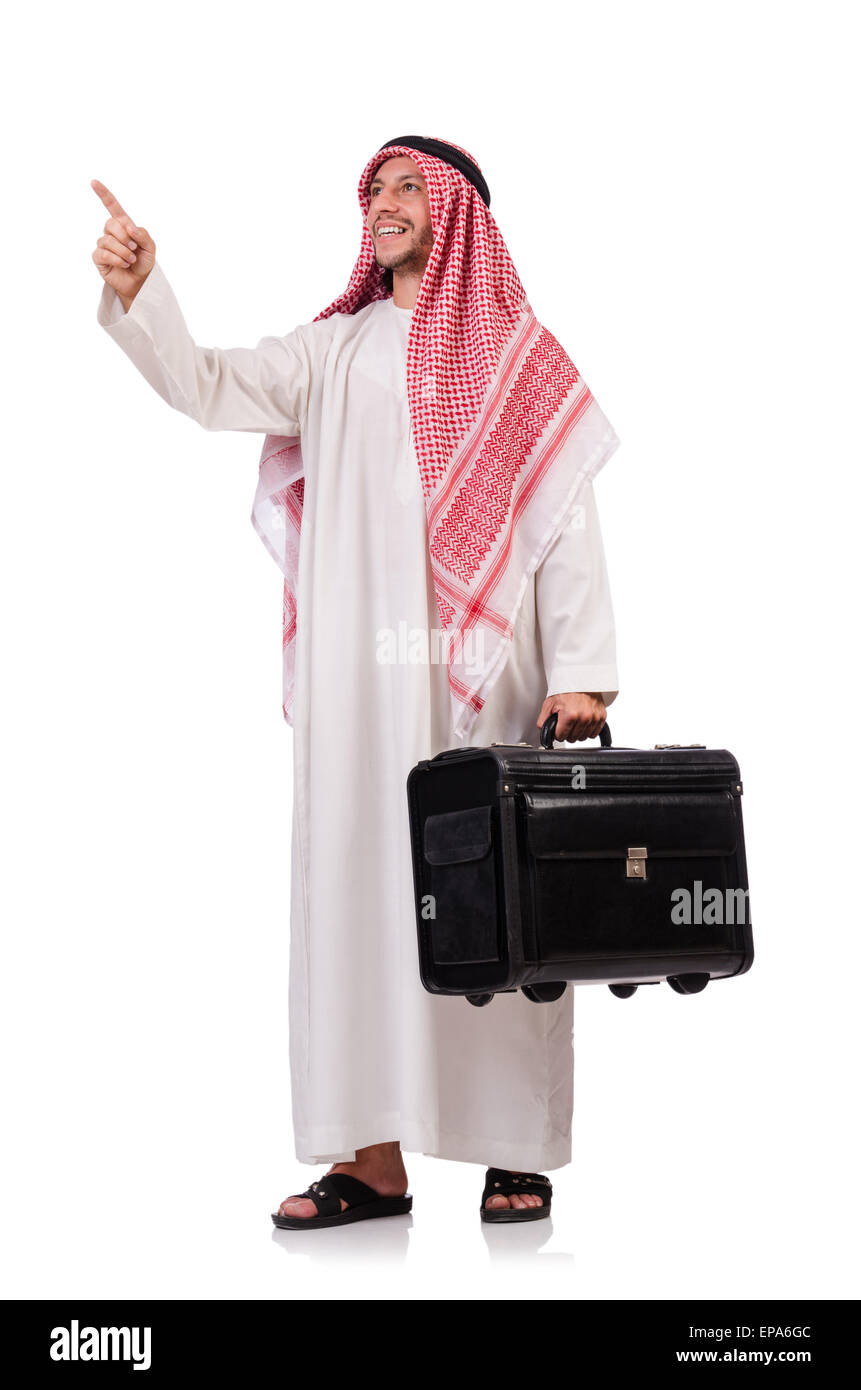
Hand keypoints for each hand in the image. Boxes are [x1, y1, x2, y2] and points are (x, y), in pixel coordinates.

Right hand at [90, 179, 155, 309]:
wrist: (140, 282)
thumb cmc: (144, 262)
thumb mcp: (150, 247)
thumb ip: (143, 234)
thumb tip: (129, 227)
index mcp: (123, 225)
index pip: (112, 206)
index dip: (103, 194)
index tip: (93, 182)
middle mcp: (111, 232)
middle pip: (111, 223)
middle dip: (125, 236)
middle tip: (134, 249)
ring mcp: (103, 244)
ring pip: (108, 240)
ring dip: (123, 252)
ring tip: (131, 260)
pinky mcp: (99, 258)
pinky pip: (104, 253)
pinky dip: (117, 259)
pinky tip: (124, 264)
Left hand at [537, 691, 605, 742]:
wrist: (581, 679)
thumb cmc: (566, 689)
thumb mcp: (549, 703)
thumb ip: (544, 720)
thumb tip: (544, 732)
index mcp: (570, 715)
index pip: (561, 737)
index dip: (557, 733)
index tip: (558, 728)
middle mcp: (584, 717)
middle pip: (572, 738)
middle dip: (567, 733)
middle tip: (565, 722)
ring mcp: (594, 718)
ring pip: (583, 737)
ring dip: (578, 732)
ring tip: (574, 721)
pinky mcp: (602, 717)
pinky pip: (594, 734)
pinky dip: (588, 730)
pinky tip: (583, 722)